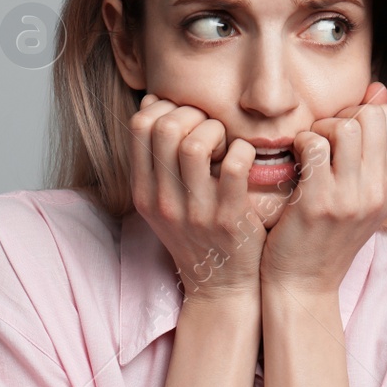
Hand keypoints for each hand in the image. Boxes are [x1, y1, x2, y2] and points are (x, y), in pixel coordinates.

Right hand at [128, 92, 267, 301]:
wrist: (222, 286)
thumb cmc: (198, 233)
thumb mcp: (164, 200)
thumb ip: (157, 158)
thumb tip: (154, 101)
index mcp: (144, 191)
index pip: (139, 126)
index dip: (165, 108)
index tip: (187, 119)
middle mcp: (163, 201)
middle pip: (165, 129)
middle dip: (193, 114)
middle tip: (210, 128)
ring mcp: (195, 212)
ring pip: (194, 145)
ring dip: (216, 131)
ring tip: (226, 143)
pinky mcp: (228, 220)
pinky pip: (235, 167)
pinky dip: (244, 150)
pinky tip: (246, 157)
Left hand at [259, 81, 386, 295]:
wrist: (302, 284)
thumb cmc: (324, 235)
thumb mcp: (359, 193)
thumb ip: (369, 147)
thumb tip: (376, 89)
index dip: (358, 113)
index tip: (337, 136)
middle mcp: (379, 191)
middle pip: (370, 115)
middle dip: (339, 117)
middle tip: (319, 140)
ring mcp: (351, 198)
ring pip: (345, 125)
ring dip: (320, 128)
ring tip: (306, 150)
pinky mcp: (319, 203)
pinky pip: (312, 145)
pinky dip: (298, 144)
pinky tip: (291, 162)